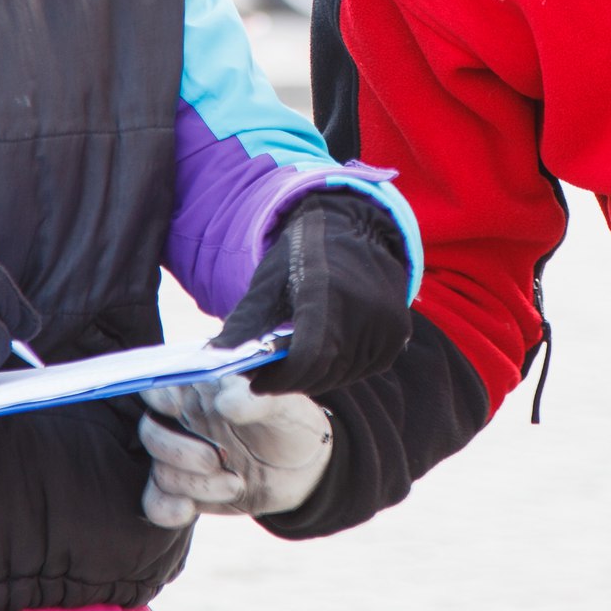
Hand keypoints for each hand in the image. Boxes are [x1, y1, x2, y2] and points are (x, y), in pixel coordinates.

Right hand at [136, 375, 331, 528]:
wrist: (304, 467)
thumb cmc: (289, 422)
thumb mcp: (284, 405)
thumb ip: (257, 400)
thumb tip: (225, 402)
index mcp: (202, 390)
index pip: (162, 384)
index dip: (159, 395)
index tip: (176, 407)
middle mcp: (185, 423)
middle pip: (151, 432)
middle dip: (179, 451)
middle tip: (216, 459)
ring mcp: (183, 459)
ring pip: (160, 472)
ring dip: (195, 484)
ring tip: (236, 484)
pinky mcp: (187, 492)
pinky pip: (156, 503)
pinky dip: (167, 509)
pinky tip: (188, 510)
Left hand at [214, 190, 411, 394]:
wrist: (352, 227)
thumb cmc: (301, 255)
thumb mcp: (267, 281)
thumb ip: (243, 322)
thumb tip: (212, 359)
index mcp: (327, 289)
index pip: (309, 356)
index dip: (280, 379)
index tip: (256, 383)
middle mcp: (364, 306)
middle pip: (324, 371)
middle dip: (291, 380)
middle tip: (268, 375)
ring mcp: (387, 321)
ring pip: (344, 375)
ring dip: (315, 376)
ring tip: (294, 360)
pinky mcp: (398, 332)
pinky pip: (364, 368)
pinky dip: (340, 369)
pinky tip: (325, 351)